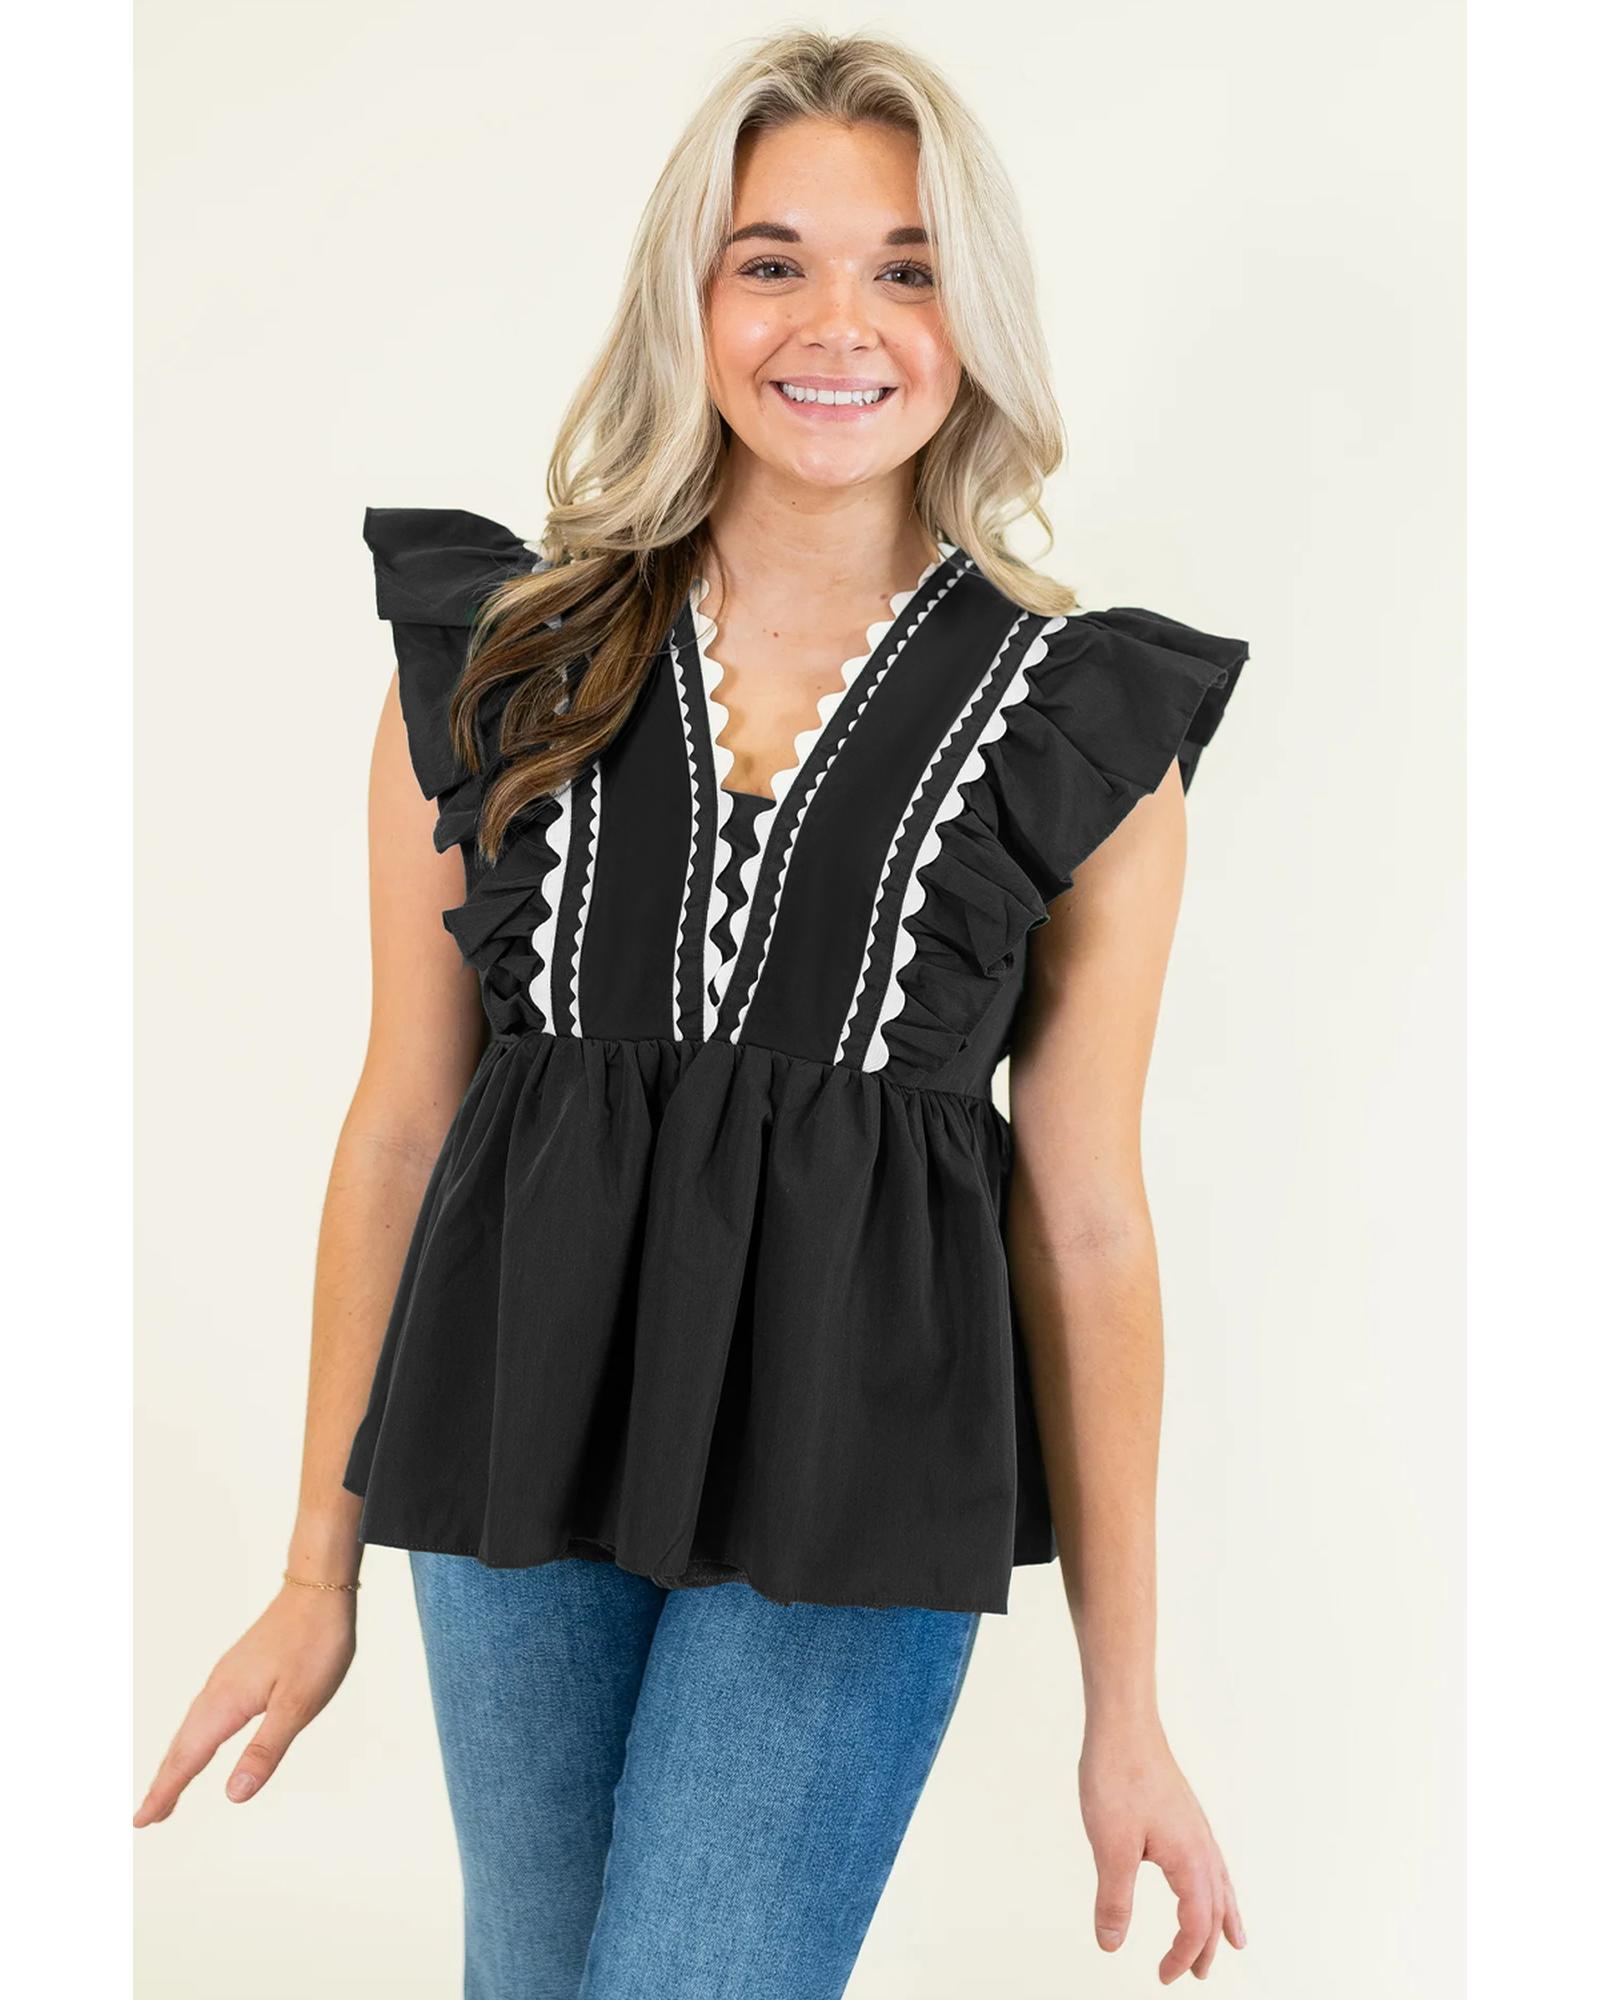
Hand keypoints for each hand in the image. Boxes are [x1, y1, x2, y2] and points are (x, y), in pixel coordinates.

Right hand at [133, 1581, 356, 1824]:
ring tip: (168, 1788)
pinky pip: (206, 1711)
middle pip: (183, 1744)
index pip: (188, 1758)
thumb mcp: (299, 1704)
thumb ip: (266, 1749)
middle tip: (146, 1816)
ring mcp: (227, 1676)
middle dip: (165, 1782)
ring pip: (193, 1726)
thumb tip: (233, 1795)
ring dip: (178, 1760)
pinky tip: (202, 1739)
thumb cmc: (314, 1643)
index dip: (165, 1792)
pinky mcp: (239, 1668)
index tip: (141, 1821)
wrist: (318, 1587)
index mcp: (228, 1701)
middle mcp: (218, 1689)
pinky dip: (195, 1735)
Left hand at [1079, 1714, 1245, 1981]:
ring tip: (1233, 1941)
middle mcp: (1202, 1847)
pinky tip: (1204, 1881)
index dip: (1181, 1956)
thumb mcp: (1111, 1847)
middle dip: (1206, 1946)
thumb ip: (1114, 1899)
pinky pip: (1211, 1862)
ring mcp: (1196, 1828)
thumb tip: (1111, 1944)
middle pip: (1214, 1910)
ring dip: (1221, 1918)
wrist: (1124, 1725)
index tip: (1164, 1978)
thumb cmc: (1118, 1777)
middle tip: (1197, 1976)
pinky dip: (1216, 1887)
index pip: (1195, 1925)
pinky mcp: (1184, 1815)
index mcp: (1190, 1861)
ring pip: (1219, 1885)